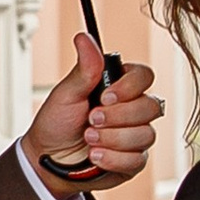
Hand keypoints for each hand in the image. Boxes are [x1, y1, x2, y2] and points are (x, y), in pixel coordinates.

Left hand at [23, 34, 161, 193]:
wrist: (49, 160)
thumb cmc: (57, 123)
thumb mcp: (67, 94)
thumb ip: (84, 69)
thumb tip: (84, 39)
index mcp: (119, 87)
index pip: (144, 77)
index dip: (129, 87)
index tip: (105, 97)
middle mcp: (132, 109)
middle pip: (150, 106)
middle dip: (117, 117)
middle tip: (91, 120)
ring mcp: (136, 135)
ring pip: (145, 134)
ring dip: (112, 139)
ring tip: (88, 139)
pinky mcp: (134, 160)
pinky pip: (138, 159)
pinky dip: (113, 158)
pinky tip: (96, 156)